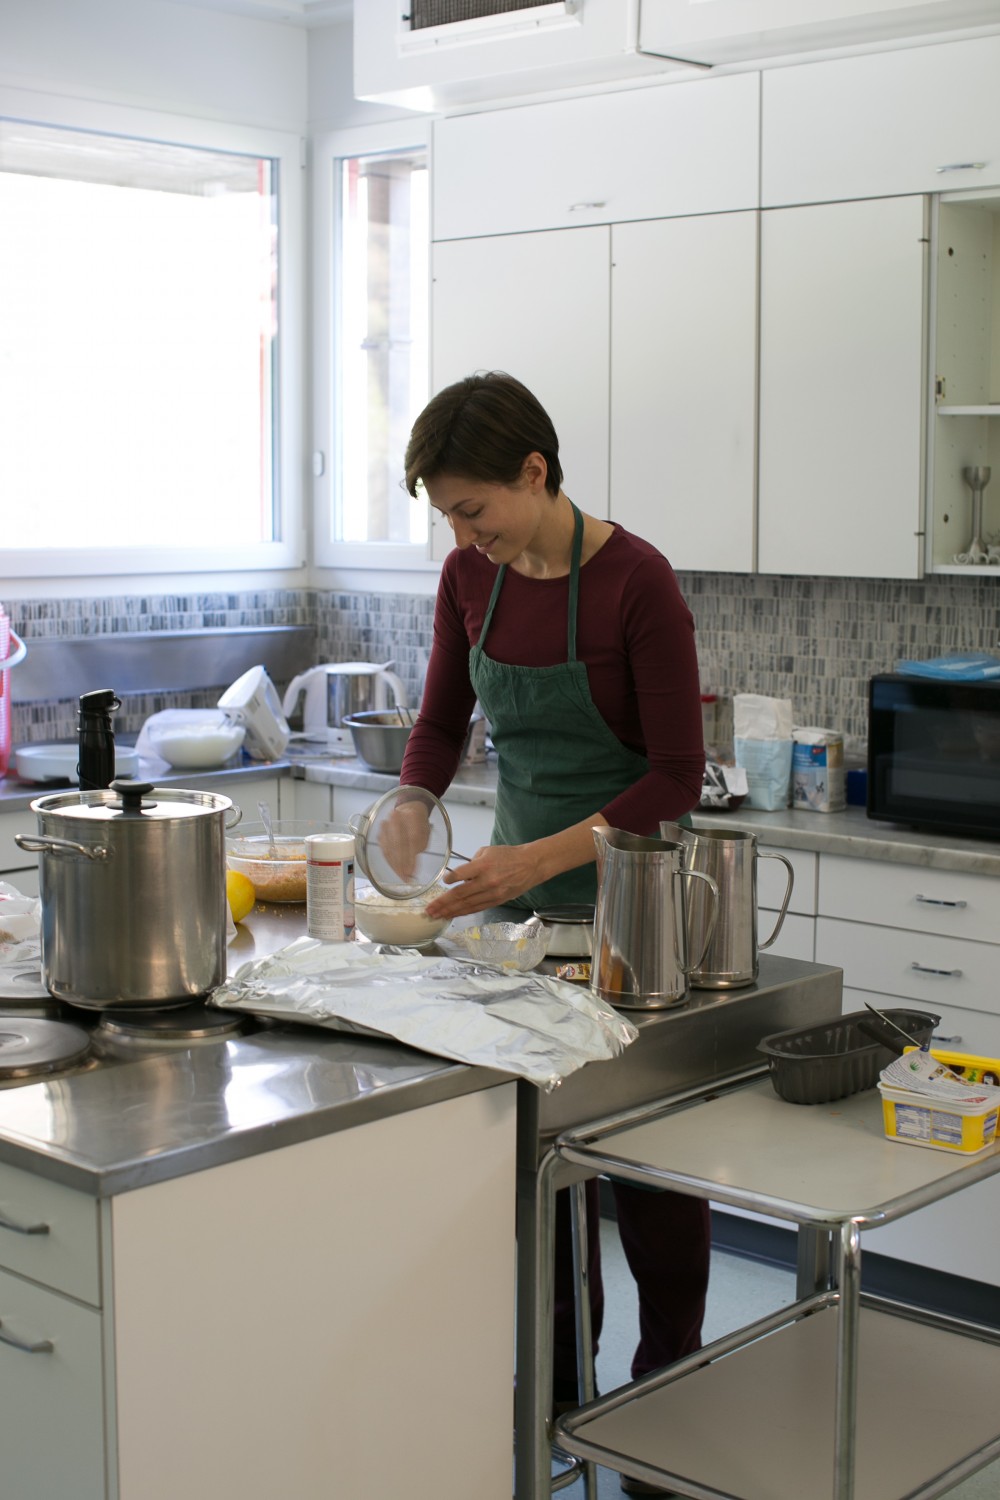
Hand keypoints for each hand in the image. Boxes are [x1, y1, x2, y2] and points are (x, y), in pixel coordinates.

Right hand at [376, 799, 431, 881]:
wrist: (407, 809)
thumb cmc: (419, 824)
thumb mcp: (425, 832)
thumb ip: (420, 846)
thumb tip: (412, 868)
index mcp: (412, 816)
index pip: (411, 839)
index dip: (411, 858)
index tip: (412, 872)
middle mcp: (397, 818)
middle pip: (398, 844)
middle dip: (401, 863)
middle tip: (405, 878)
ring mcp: (386, 824)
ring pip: (389, 848)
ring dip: (394, 864)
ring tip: (401, 876)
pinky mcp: (380, 832)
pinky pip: (383, 849)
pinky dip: (389, 861)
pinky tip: (395, 869)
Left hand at [424, 843, 543, 919]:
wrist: (531, 865)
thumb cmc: (508, 855)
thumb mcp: (488, 851)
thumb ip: (472, 863)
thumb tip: (460, 876)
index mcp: (484, 865)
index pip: (462, 874)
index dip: (450, 880)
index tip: (443, 882)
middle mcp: (487, 881)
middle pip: (460, 894)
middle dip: (442, 903)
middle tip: (429, 910)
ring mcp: (492, 893)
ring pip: (467, 905)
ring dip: (450, 911)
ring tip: (436, 916)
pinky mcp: (496, 901)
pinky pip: (476, 908)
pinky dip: (463, 912)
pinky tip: (452, 915)